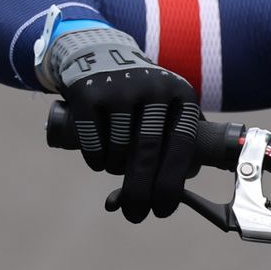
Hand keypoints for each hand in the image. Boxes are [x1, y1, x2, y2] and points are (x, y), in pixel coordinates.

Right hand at [47, 27, 200, 222]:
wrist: (100, 54)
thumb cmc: (142, 99)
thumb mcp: (168, 110)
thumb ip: (174, 146)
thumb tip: (170, 196)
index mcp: (182, 96)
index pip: (182, 144)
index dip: (172, 181)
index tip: (163, 210)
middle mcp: (155, 88)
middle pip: (148, 150)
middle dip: (141, 190)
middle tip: (136, 216)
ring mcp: (120, 87)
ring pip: (119, 147)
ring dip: (117, 170)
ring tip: (116, 168)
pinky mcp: (88, 91)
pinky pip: (92, 139)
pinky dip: (96, 159)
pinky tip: (99, 163)